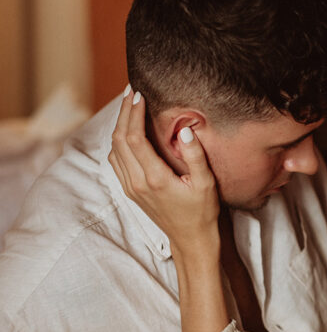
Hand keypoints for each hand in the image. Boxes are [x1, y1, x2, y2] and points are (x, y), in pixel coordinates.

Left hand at [108, 89, 219, 255]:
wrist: (191, 240)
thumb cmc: (202, 212)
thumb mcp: (206, 183)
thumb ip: (195, 156)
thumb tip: (184, 131)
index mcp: (154, 178)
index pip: (134, 138)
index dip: (134, 113)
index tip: (139, 95)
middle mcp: (137, 183)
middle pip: (119, 140)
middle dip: (123, 113)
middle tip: (131, 91)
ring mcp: (131, 188)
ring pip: (114, 150)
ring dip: (119, 125)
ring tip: (130, 106)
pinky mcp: (131, 191)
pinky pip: (116, 161)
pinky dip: (118, 141)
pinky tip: (129, 131)